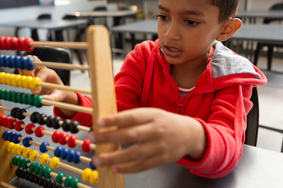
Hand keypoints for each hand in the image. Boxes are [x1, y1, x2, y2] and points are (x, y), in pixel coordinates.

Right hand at [19, 55, 77, 116]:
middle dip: (28, 68)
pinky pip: (22, 68)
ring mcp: (35, 70)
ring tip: (23, 80)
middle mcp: (43, 69)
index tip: (34, 91)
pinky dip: (19, 72)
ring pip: (27, 62)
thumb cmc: (59, 94)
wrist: (58, 92)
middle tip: (27, 81)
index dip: (38, 79)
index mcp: (51, 74)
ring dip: (22, 69)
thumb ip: (51, 99)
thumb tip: (41, 100)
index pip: (43, 72)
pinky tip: (20, 81)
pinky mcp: (30, 73)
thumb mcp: (58, 98)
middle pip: (34, 60)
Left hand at [88, 108, 205, 172]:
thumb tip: (109, 124)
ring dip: (114, 158)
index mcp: (152, 115)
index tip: (99, 122)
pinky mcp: (162, 159)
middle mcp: (156, 130)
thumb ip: (133, 119)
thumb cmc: (165, 122)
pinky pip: (142, 166)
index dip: (115, 119)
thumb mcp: (151, 114)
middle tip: (92, 139)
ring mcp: (160, 146)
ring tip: (98, 159)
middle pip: (130, 135)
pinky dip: (127, 168)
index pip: (131, 117)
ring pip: (135, 154)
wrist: (190, 134)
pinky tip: (114, 167)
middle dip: (109, 138)